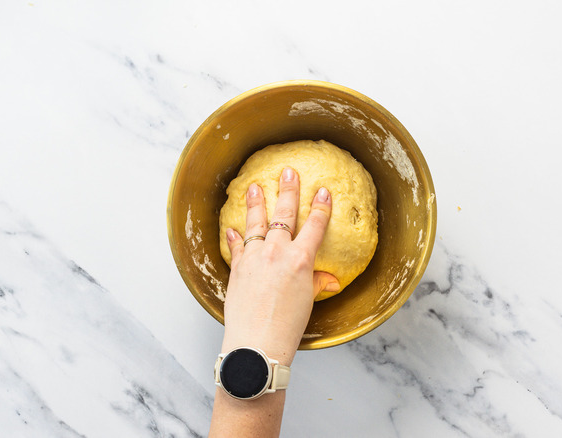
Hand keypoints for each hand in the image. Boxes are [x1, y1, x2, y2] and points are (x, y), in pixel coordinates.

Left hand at [221, 167, 337, 365]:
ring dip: (256, 202)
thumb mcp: (308, 302)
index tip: (322, 191)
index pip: (314, 226)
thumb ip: (316, 283)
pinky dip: (235, 235)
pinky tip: (232, 228)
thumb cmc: (287, 327)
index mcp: (301, 260)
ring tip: (255, 187)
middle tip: (287, 172)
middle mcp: (277, 252)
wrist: (257, 343)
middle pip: (284, 214)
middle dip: (288, 190)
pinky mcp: (237, 268)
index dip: (320, 207)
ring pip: (256, 222)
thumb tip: (329, 279)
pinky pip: (236, 245)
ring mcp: (254, 257)